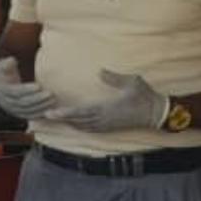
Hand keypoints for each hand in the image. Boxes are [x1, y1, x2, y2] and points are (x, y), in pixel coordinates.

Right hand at [0, 57, 56, 120]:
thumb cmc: (5, 73)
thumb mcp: (3, 65)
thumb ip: (7, 63)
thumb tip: (11, 60)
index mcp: (2, 90)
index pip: (16, 91)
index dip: (27, 89)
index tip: (39, 85)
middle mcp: (6, 102)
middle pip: (23, 103)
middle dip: (38, 99)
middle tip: (51, 93)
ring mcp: (12, 110)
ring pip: (28, 111)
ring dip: (41, 107)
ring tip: (54, 100)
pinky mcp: (19, 114)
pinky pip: (30, 116)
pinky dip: (40, 114)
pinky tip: (51, 110)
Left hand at [46, 69, 167, 132]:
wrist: (155, 113)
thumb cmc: (145, 96)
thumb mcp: (132, 82)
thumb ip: (114, 78)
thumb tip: (100, 71)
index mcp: (107, 109)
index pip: (81, 112)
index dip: (65, 113)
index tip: (52, 112)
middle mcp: (104, 120)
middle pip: (77, 121)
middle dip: (61, 119)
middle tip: (45, 116)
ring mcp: (106, 125)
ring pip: (82, 126)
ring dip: (68, 122)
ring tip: (54, 118)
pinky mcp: (110, 127)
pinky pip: (90, 129)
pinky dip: (79, 126)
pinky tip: (73, 123)